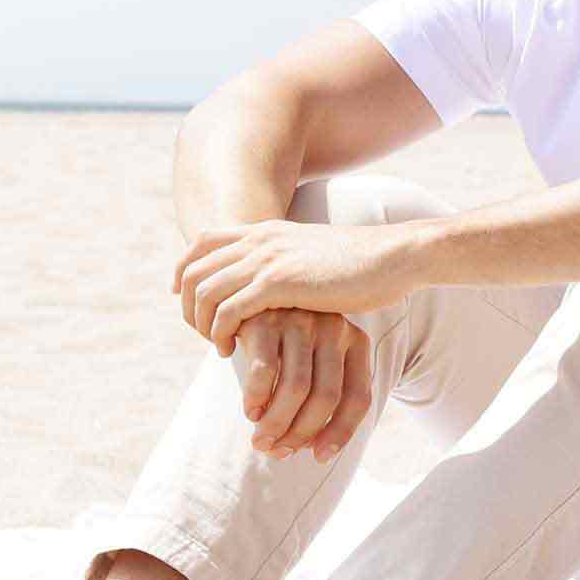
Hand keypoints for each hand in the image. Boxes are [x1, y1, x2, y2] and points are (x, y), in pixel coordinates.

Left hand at [177, 220, 417, 351]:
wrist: (395, 257)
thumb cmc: (365, 264)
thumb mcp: (315, 254)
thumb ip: (290, 262)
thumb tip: (279, 281)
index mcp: (266, 230)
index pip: (201, 242)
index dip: (184, 271)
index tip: (186, 299)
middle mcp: (258, 240)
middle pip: (193, 270)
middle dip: (187, 306)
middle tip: (203, 333)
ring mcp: (266, 259)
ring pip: (203, 292)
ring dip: (201, 324)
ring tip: (218, 345)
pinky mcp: (278, 283)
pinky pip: (227, 310)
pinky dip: (221, 332)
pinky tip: (233, 349)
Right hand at [235, 309, 377, 461]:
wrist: (252, 302)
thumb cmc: (289, 344)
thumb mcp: (316, 363)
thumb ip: (322, 399)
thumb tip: (316, 451)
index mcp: (356, 342)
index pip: (358, 397)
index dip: (341, 432)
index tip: (320, 458)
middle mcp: (334, 328)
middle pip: (326, 397)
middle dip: (301, 433)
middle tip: (278, 453)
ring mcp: (300, 321)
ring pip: (295, 389)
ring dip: (276, 424)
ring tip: (261, 442)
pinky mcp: (266, 320)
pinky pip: (263, 372)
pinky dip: (256, 399)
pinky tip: (251, 413)